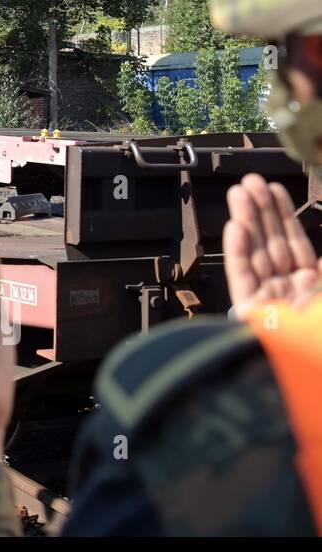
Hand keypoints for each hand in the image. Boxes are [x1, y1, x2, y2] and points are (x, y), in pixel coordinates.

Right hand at [222, 173, 321, 319]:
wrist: (318, 369)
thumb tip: (318, 247)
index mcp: (313, 288)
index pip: (294, 243)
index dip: (284, 215)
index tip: (274, 189)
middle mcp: (291, 292)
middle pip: (272, 244)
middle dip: (262, 212)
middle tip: (249, 182)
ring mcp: (270, 301)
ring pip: (256, 253)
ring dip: (248, 221)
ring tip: (239, 194)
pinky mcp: (251, 313)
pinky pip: (243, 276)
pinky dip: (239, 251)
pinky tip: (237, 227)